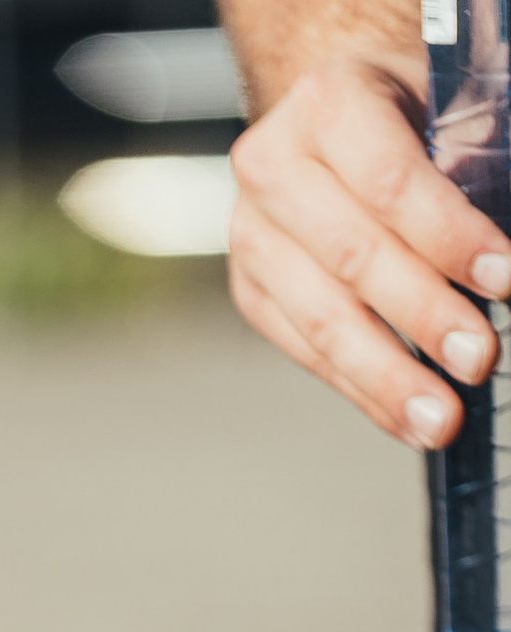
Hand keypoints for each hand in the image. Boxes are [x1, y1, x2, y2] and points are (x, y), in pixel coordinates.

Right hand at [227, 46, 510, 445]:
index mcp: (325, 104)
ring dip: (389, 377)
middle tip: (476, 360)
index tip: (503, 279)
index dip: (449, 238)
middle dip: (423, 317)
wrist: (327, 117)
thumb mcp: (441, 105)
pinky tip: (405, 417)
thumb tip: (503, 265)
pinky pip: (307, 352)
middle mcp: (272, 170)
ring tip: (440, 419)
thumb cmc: (397, 110)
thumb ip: (470, 165)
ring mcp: (252, 236)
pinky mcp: (251, 290)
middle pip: (353, 258)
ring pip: (322, 320)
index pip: (389, 183)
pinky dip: (363, 390)